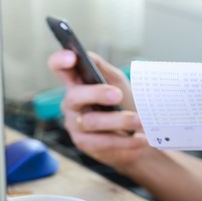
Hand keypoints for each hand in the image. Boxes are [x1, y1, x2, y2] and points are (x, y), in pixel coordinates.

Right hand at [48, 50, 149, 170]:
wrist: (134, 136)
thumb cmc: (123, 104)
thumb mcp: (116, 82)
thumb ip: (102, 69)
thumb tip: (88, 56)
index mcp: (77, 83)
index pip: (60, 68)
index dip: (60, 61)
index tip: (72, 56)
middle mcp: (71, 103)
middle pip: (74, 96)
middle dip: (96, 94)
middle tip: (118, 94)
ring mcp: (75, 125)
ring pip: (91, 121)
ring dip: (119, 121)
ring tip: (140, 121)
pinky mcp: (84, 144)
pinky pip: (103, 142)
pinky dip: (125, 141)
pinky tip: (141, 139)